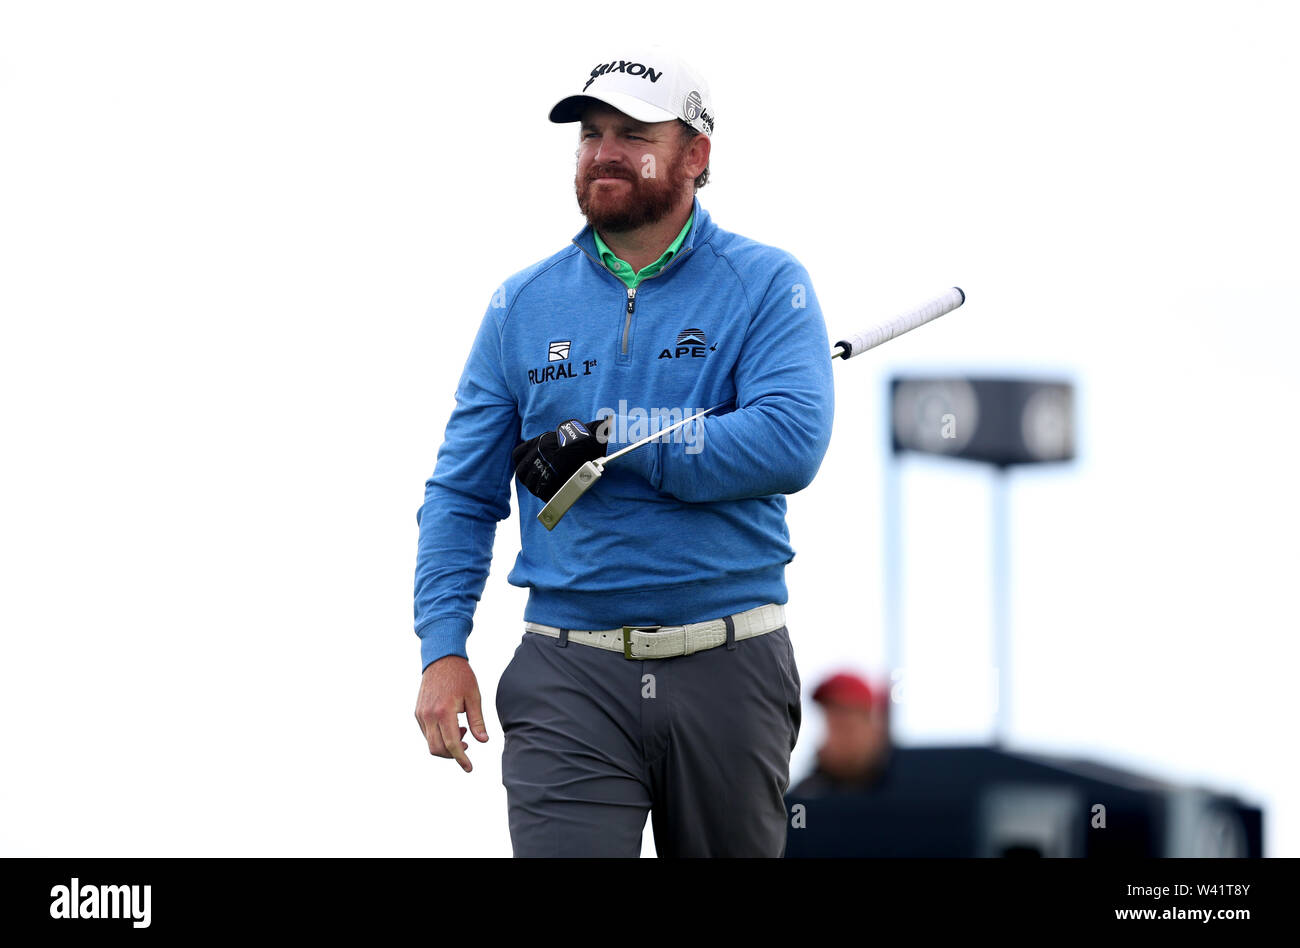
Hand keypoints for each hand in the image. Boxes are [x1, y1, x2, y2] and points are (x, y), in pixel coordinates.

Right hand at [414, 655, 488, 772]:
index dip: (461, 759)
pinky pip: (426, 733)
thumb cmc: (461, 677)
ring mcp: (421, 714)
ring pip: (430, 743)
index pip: (452, 744)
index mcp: (445, 711)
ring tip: (461, 731)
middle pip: (437, 749)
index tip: (469, 768)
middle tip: (467, 747)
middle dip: (452, 755)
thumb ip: (478, 721)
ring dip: (446, 745)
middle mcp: (429, 715)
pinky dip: (438, 736)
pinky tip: (451, 725)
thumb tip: (483, 741)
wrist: (441, 659)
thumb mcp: (474, 697)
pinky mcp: (417, 712)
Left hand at [511, 417, 609, 501]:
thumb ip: (548, 453)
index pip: (517, 455)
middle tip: (536, 488)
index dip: (521, 467)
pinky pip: (545, 484)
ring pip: (532, 480)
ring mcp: (547, 455)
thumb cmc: (581, 443)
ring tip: (544, 494)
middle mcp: (539, 447)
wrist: (595, 437)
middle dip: (527, 482)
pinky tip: (549, 497)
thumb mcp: (559, 443)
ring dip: (536, 490)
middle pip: (522, 471)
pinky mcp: (556, 464)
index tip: (526, 474)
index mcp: (539, 440)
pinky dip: (546, 493)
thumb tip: (541, 469)